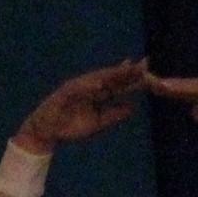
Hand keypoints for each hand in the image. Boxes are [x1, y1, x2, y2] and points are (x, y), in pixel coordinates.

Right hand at [12, 58, 149, 151]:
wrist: (47, 133)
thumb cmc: (71, 127)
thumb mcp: (98, 124)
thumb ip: (114, 115)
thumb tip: (132, 107)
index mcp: (99, 95)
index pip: (118, 85)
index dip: (133, 79)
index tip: (149, 73)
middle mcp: (90, 87)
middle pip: (111, 77)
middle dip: (127, 71)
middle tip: (144, 63)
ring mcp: (77, 88)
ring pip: (97, 79)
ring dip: (111, 73)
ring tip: (127, 68)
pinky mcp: (64, 93)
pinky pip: (77, 89)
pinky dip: (88, 86)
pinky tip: (100, 84)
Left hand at [146, 71, 197, 149]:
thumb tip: (192, 110)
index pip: (183, 92)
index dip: (166, 89)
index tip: (148, 86)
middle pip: (181, 84)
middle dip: (162, 81)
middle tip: (140, 76)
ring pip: (186, 84)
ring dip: (167, 82)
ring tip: (147, 79)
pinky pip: (196, 90)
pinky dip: (181, 88)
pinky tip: (166, 87)